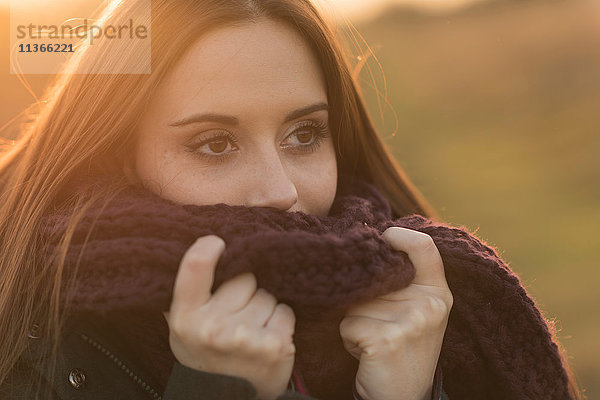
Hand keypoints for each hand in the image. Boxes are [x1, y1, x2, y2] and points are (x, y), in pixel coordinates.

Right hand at [163, 235, 295, 399]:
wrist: (225, 399)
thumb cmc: (206, 354)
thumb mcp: (183, 326)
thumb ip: (187, 292)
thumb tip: (200, 246)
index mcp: (185, 317)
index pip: (196, 265)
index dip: (210, 246)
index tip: (219, 244)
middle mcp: (213, 327)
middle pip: (244, 278)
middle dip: (245, 289)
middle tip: (238, 311)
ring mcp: (245, 337)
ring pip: (267, 294)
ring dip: (264, 306)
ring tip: (252, 328)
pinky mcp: (274, 345)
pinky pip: (285, 310)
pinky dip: (280, 320)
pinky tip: (267, 337)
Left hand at [339, 227, 452, 399]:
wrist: (401, 397)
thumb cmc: (401, 349)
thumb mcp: (413, 311)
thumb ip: (401, 281)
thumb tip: (364, 244)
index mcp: (437, 292)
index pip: (423, 245)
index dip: (398, 236)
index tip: (382, 241)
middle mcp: (429, 304)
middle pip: (374, 275)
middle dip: (363, 297)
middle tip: (378, 323)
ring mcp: (410, 321)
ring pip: (355, 301)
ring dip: (354, 320)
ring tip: (373, 341)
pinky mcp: (387, 339)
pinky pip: (348, 323)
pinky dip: (348, 338)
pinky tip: (366, 353)